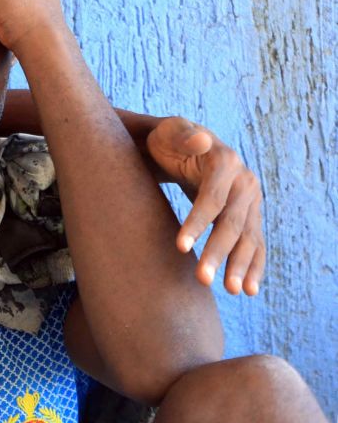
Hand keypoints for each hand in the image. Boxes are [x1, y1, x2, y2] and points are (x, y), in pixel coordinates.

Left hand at [146, 117, 264, 295]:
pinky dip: (253, 266)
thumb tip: (201, 140)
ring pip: (247, 237)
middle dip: (218, 252)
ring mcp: (250, 201)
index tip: (179, 247)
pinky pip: (254, 243)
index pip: (212, 198)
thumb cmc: (169, 139)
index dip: (197, 223)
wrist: (181, 145)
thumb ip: (183, 135)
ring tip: (231, 291)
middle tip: (202, 278)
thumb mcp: (171, 131)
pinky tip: (249, 289)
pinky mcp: (249, 216)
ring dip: (240, 265)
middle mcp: (244, 182)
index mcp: (225, 161)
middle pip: (231, 222)